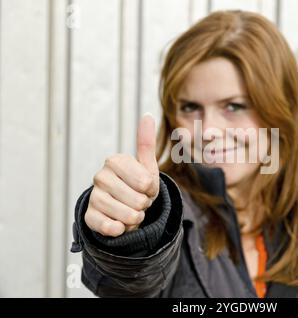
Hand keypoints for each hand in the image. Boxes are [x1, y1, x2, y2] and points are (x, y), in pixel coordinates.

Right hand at [84, 114, 159, 236]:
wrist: (123, 206)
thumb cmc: (138, 184)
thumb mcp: (147, 165)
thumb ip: (146, 143)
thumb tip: (147, 116)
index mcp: (115, 161)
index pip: (146, 182)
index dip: (152, 189)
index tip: (145, 186)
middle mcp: (100, 176)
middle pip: (139, 201)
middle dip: (144, 205)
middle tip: (137, 200)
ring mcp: (94, 197)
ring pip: (128, 216)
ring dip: (135, 218)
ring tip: (130, 210)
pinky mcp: (89, 217)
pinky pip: (111, 228)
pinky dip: (121, 230)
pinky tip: (119, 223)